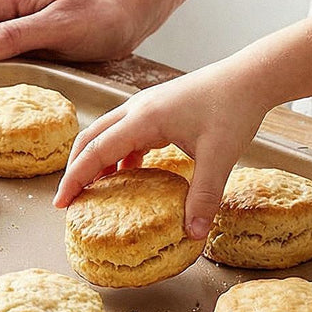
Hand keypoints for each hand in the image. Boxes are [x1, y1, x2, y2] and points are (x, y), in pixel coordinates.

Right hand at [53, 57, 272, 238]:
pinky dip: (120, 154)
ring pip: (107, 133)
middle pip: (91, 138)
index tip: (61, 203)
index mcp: (143, 119)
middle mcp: (138, 109)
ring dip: (97, 159)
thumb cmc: (233, 109)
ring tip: (95, 189)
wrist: (250, 77)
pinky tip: (130, 173)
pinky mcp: (159, 108)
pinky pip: (127, 132)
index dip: (75, 179)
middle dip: (76, 168)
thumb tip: (193, 234)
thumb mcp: (220, 157)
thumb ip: (204, 196)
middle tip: (69, 198)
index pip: (96, 151)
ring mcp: (147, 106)